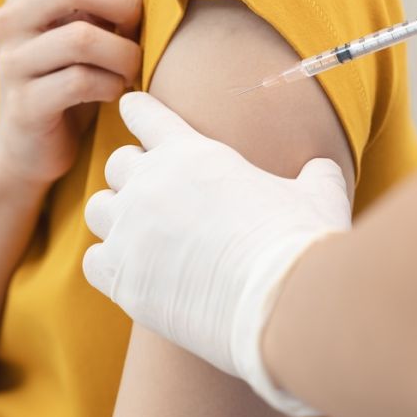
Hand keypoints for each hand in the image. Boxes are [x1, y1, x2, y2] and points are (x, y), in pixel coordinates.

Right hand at [0, 0, 145, 186]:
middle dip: (125, 3)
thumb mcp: (90, 20)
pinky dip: (112, 85)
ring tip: (131, 65)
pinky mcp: (23, 105)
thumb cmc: (72, 70)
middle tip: (139, 29)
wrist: (33, 145)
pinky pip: (80, 82)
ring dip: (125, 52)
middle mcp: (7, 18)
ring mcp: (10, 62)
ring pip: (81, 37)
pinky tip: (116, 91)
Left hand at [82, 92, 348, 416]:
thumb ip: (314, 173)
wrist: (279, 305)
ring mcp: (131, 233)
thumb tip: (323, 169)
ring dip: (117, 215)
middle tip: (155, 190)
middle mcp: (150, 185)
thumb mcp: (317, 194)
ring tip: (139, 231)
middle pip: (117, 163)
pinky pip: (94, 260)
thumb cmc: (299, 243)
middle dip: (135, 172)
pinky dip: (110, 262)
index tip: (135, 112)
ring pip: (99, 209)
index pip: (143, 114)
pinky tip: (134, 271)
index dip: (138, 111)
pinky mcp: (123, 280)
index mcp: (190, 153)